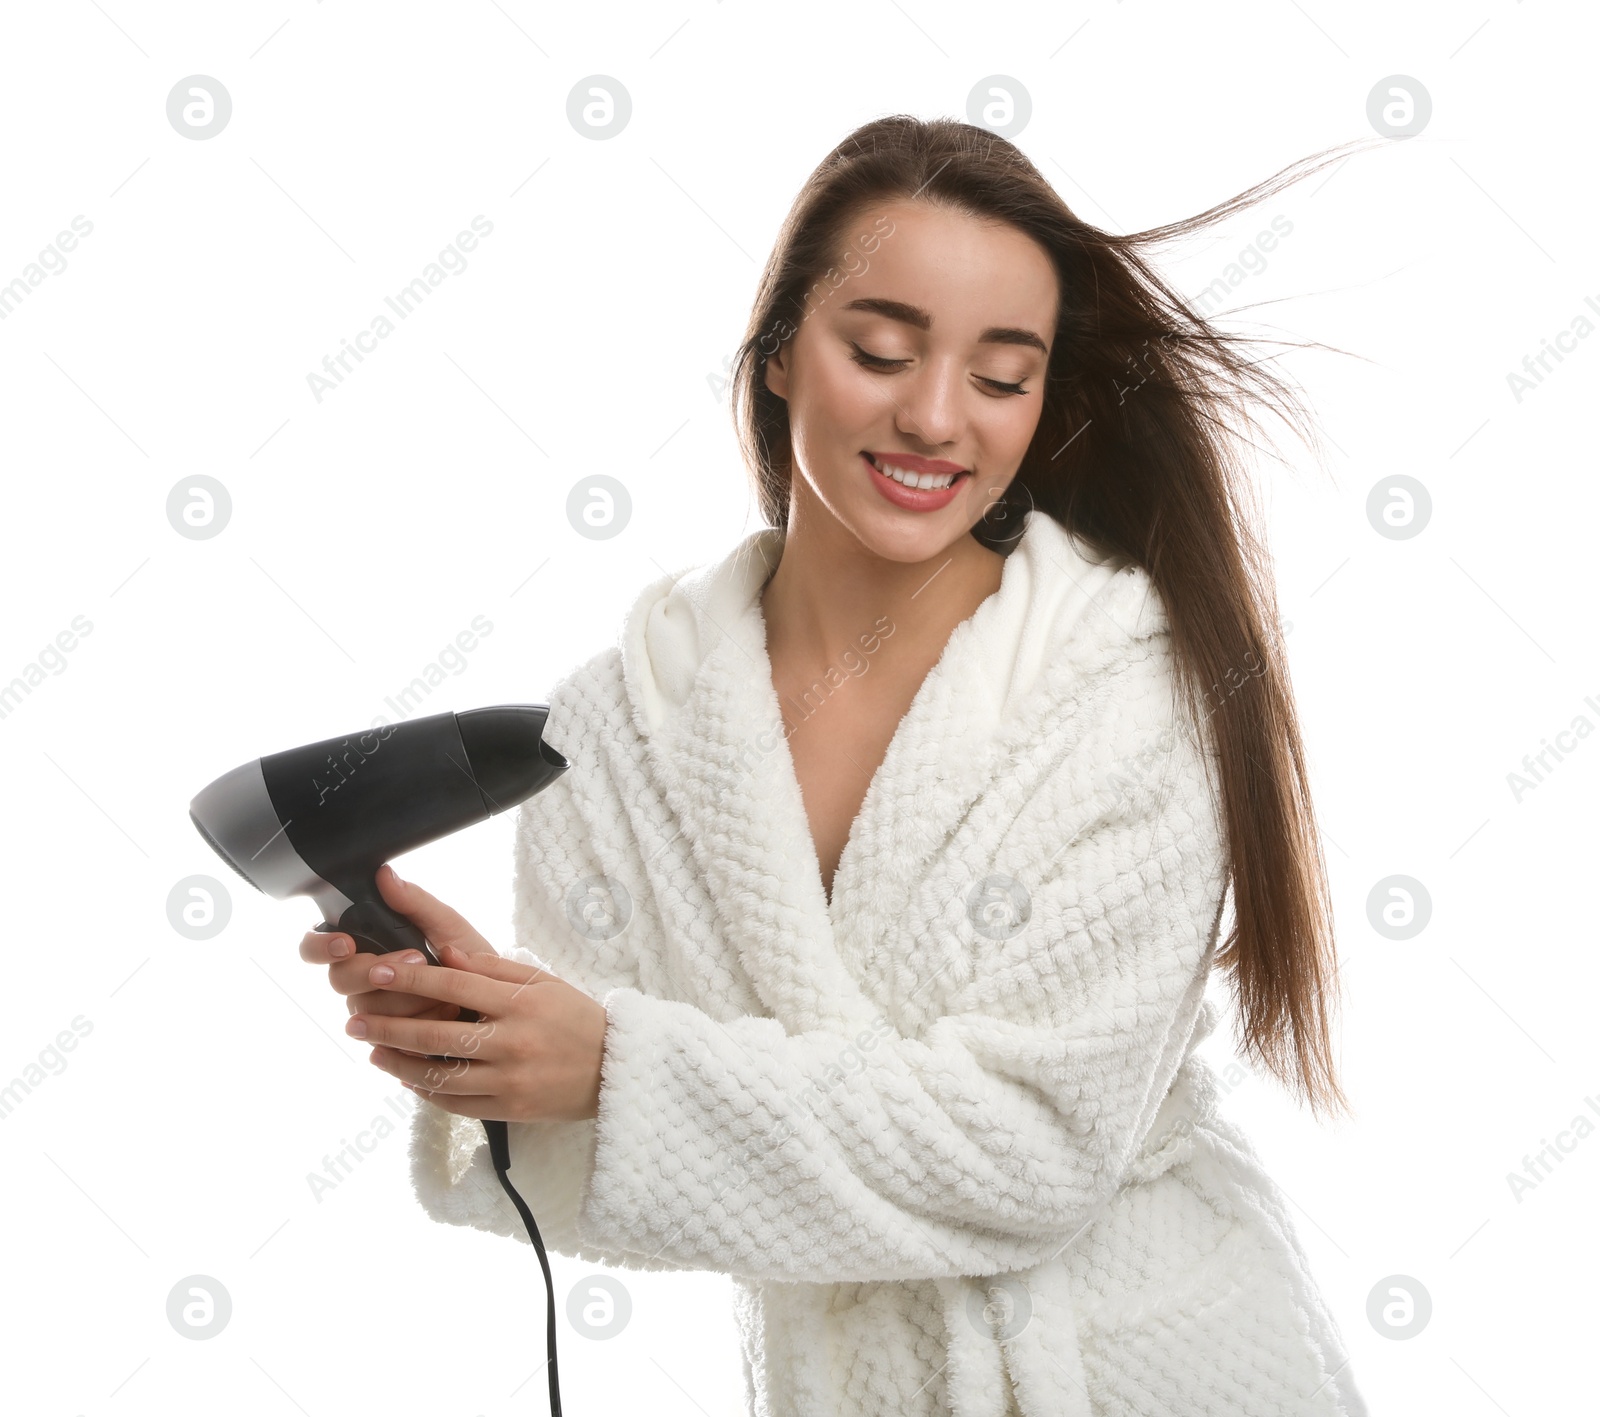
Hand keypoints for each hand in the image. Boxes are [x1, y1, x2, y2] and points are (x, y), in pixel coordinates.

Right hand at [298, 864, 495, 1043]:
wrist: (495, 1003)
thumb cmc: (468, 961)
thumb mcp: (447, 925)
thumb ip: (415, 902)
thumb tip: (385, 874)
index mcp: (364, 946)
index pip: (315, 946)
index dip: (321, 946)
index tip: (346, 943)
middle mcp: (360, 980)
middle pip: (339, 979)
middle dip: (376, 971)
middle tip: (417, 960)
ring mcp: (370, 1013)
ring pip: (364, 1010)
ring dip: (407, 999)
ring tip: (444, 991)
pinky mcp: (386, 1041)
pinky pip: (385, 1039)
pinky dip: (418, 1025)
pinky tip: (443, 1015)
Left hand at [343, 871, 608, 1123]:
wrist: (615, 1069)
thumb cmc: (575, 1017)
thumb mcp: (542, 982)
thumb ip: (492, 967)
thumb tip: (444, 950)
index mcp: (520, 1003)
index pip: (453, 987)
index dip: (410, 979)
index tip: (376, 971)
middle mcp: (512, 1042)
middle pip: (435, 1036)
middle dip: (388, 1027)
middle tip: (354, 1021)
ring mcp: (509, 1080)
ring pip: (438, 1075)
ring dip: (398, 1064)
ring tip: (372, 1052)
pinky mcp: (509, 1109)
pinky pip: (455, 1103)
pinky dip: (426, 1091)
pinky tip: (407, 1078)